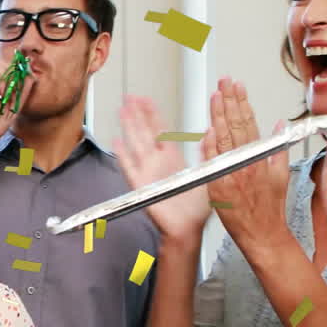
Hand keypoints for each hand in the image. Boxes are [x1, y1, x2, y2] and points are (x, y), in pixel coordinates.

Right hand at [0, 54, 34, 162]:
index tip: (27, 78)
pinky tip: (2, 93)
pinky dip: (0, 80)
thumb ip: (21, 90)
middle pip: (0, 62)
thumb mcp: (13, 106)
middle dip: (13, 72)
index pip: (4, 68)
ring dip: (7, 77)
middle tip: (18, 86)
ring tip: (8, 93)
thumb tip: (31, 76)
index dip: (16, 70)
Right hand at [114, 95, 210, 241]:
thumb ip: (206, 153)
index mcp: (173, 158)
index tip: (147, 100)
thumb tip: (210, 133)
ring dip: (129, 127)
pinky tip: (117, 143)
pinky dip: (123, 155)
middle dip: (137, 113)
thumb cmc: (196, 208)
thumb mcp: (208, 174)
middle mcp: (157, 163)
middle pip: (144, 132)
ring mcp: (147, 173)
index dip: (153, 113)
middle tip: (130, 97)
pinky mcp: (141, 186)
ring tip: (123, 111)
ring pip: (136, 144)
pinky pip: (130, 168)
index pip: (160, 130)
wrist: (188, 228)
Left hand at [202, 77, 290, 251]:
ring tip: (215, 96)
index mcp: (259, 157)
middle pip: (235, 125)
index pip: (248, 122)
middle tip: (224, 83)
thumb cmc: (268, 208)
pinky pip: (212, 163)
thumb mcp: (280, 175)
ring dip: (217, 116)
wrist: (261, 234)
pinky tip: (207, 131)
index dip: (241, 102)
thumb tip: (278, 126)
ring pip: (223, 139)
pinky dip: (210, 147)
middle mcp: (245, 162)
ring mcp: (231, 173)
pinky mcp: (218, 186)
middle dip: (229, 101)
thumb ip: (277, 149)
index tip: (236, 87)